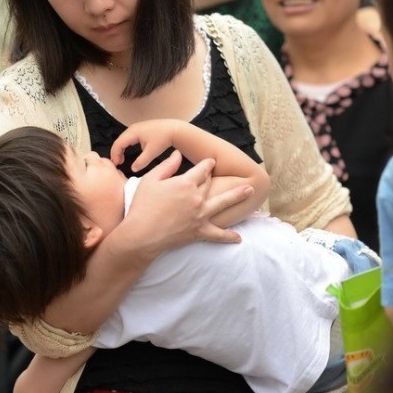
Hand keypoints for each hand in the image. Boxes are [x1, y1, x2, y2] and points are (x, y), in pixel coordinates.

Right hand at [110, 119, 179, 171]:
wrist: (174, 130)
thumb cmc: (163, 139)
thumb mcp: (152, 152)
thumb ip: (142, 162)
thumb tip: (133, 169)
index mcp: (133, 132)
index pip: (118, 143)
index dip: (115, 154)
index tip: (115, 164)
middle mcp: (132, 128)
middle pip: (119, 140)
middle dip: (116, 152)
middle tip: (117, 163)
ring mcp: (136, 127)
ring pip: (123, 139)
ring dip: (120, 149)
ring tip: (121, 160)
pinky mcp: (140, 129)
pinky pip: (128, 137)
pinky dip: (126, 145)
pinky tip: (128, 153)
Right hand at [118, 150, 251, 259]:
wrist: (141, 234)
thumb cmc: (142, 206)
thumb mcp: (150, 180)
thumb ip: (166, 166)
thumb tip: (178, 154)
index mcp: (186, 182)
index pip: (202, 169)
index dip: (207, 164)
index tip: (211, 162)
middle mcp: (197, 197)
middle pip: (210, 184)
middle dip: (215, 178)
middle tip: (217, 174)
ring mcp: (200, 215)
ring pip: (223, 203)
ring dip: (237, 196)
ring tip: (250, 191)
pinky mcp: (199, 231)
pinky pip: (217, 234)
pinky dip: (228, 236)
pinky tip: (239, 238)